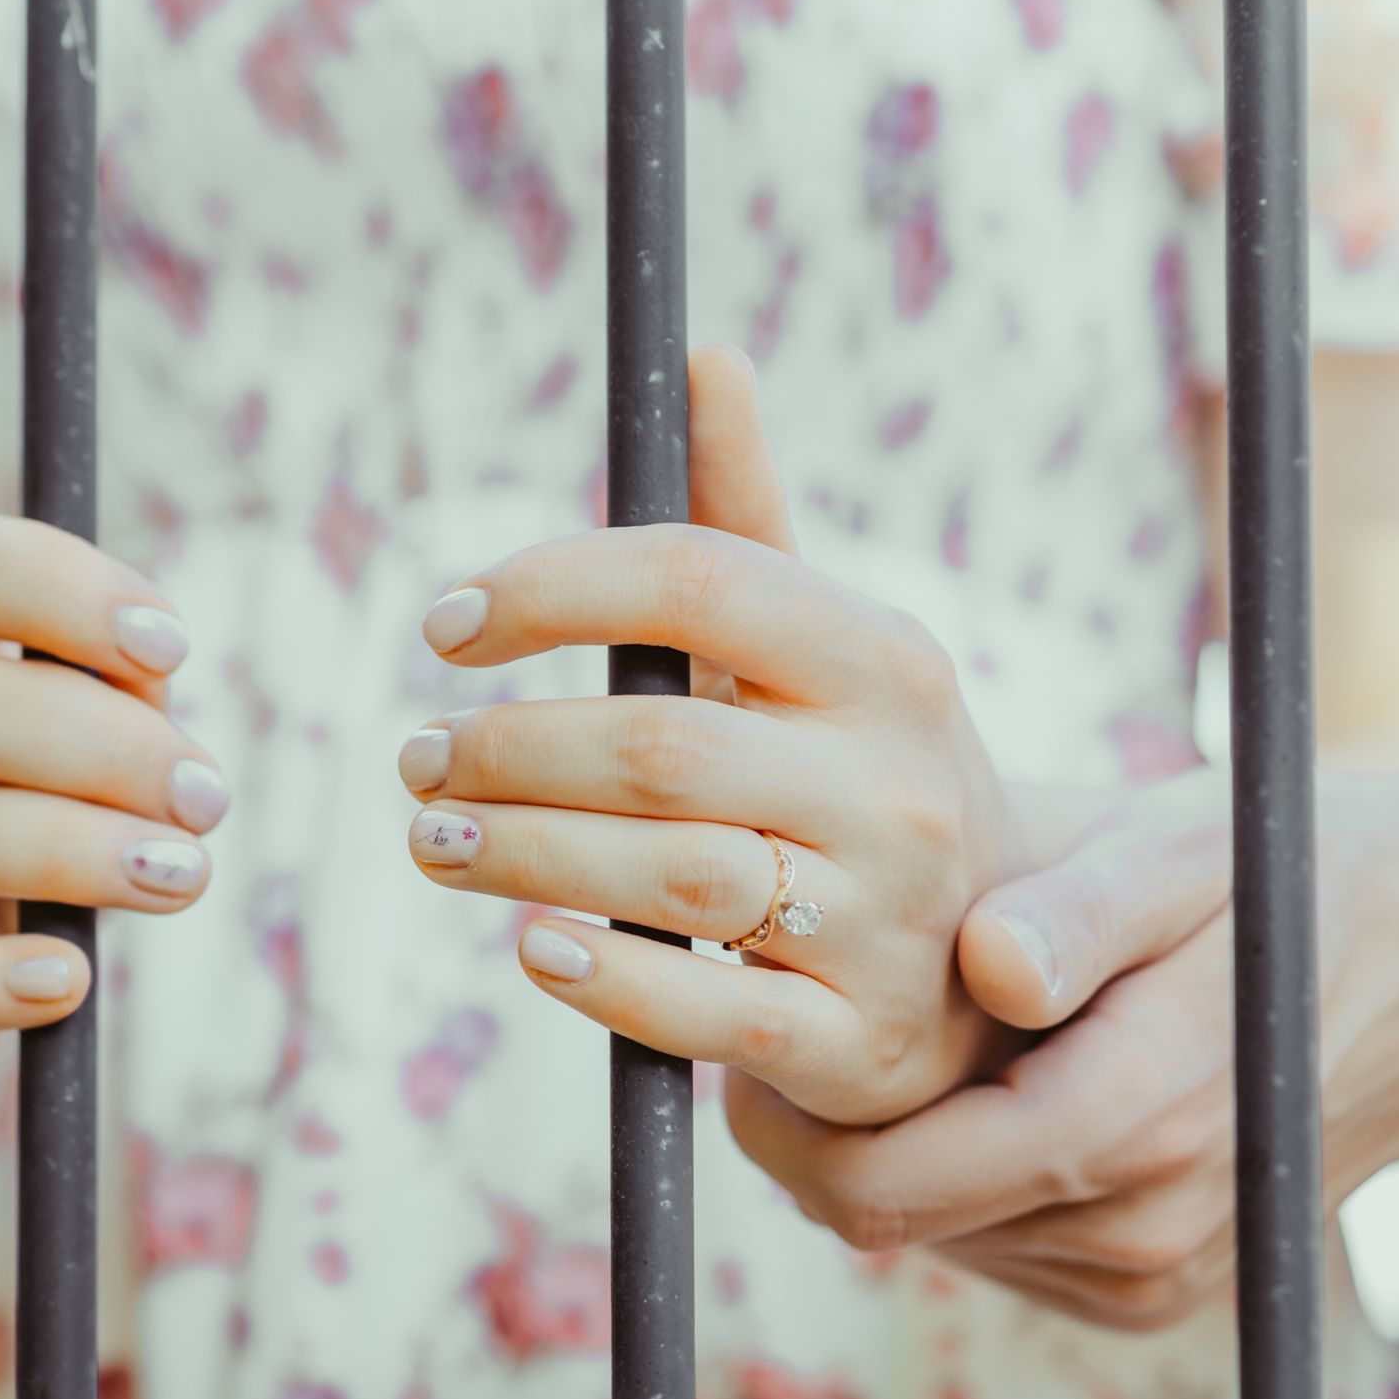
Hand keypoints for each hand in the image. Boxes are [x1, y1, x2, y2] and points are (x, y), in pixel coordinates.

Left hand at [400, 348, 1019, 1126]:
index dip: (553, 588)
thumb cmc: (857, 779)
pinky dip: (606, 977)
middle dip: (505, 748)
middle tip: (417, 757)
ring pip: (667, 875)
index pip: (698, 580)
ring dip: (520, 854)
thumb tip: (701, 356)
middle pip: (658, 745)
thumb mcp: (829, 652)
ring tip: (435, 839)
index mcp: (887, 661)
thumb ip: (746, 519)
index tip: (446, 623)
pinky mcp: (855, 1042)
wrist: (981, 970)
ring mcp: (885, 920)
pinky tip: (534, 949)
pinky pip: (710, 1005)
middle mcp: (897, 785)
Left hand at [729, 762, 1398, 1331]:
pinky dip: (962, 1178)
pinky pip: (997, 1248)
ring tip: (899, 1033)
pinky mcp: (1152, 1294)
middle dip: (815, 1130)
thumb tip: (988, 964)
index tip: (742, 1023)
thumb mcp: (1181, 850)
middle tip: (783, 1013)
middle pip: (884, 1217)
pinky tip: (990, 1082)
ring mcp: (1151, 1276)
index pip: (874, 1187)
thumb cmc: (1283, 876)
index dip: (774, 1119)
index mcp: (1132, 1119)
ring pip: (932, 1236)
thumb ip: (1079, 909)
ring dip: (893, 1150)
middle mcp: (1142, 1228)